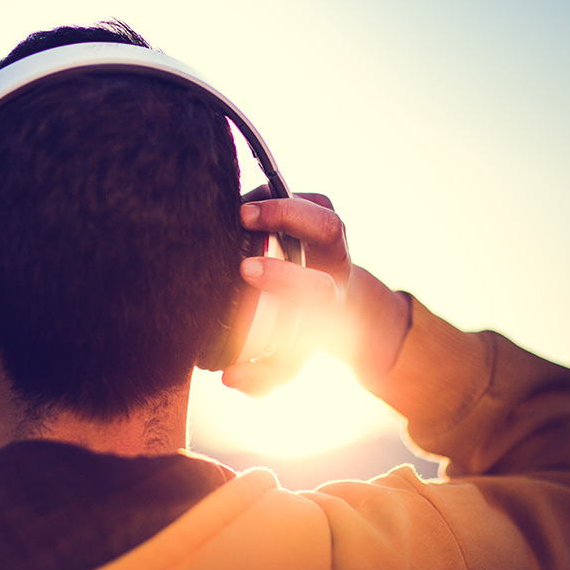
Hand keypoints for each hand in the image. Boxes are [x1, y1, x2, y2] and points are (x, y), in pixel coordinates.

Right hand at [221, 192, 409, 395]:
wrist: (340, 306)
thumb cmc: (303, 334)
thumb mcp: (287, 363)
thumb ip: (260, 378)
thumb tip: (229, 378)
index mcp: (332, 299)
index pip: (319, 287)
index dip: (284, 277)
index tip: (246, 271)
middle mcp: (337, 261)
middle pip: (329, 228)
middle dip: (288, 217)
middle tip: (243, 219)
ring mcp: (329, 230)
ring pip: (315, 203)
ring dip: (274, 199)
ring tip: (236, 206)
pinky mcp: (316, 207)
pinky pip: (293, 192)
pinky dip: (263, 194)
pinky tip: (234, 202)